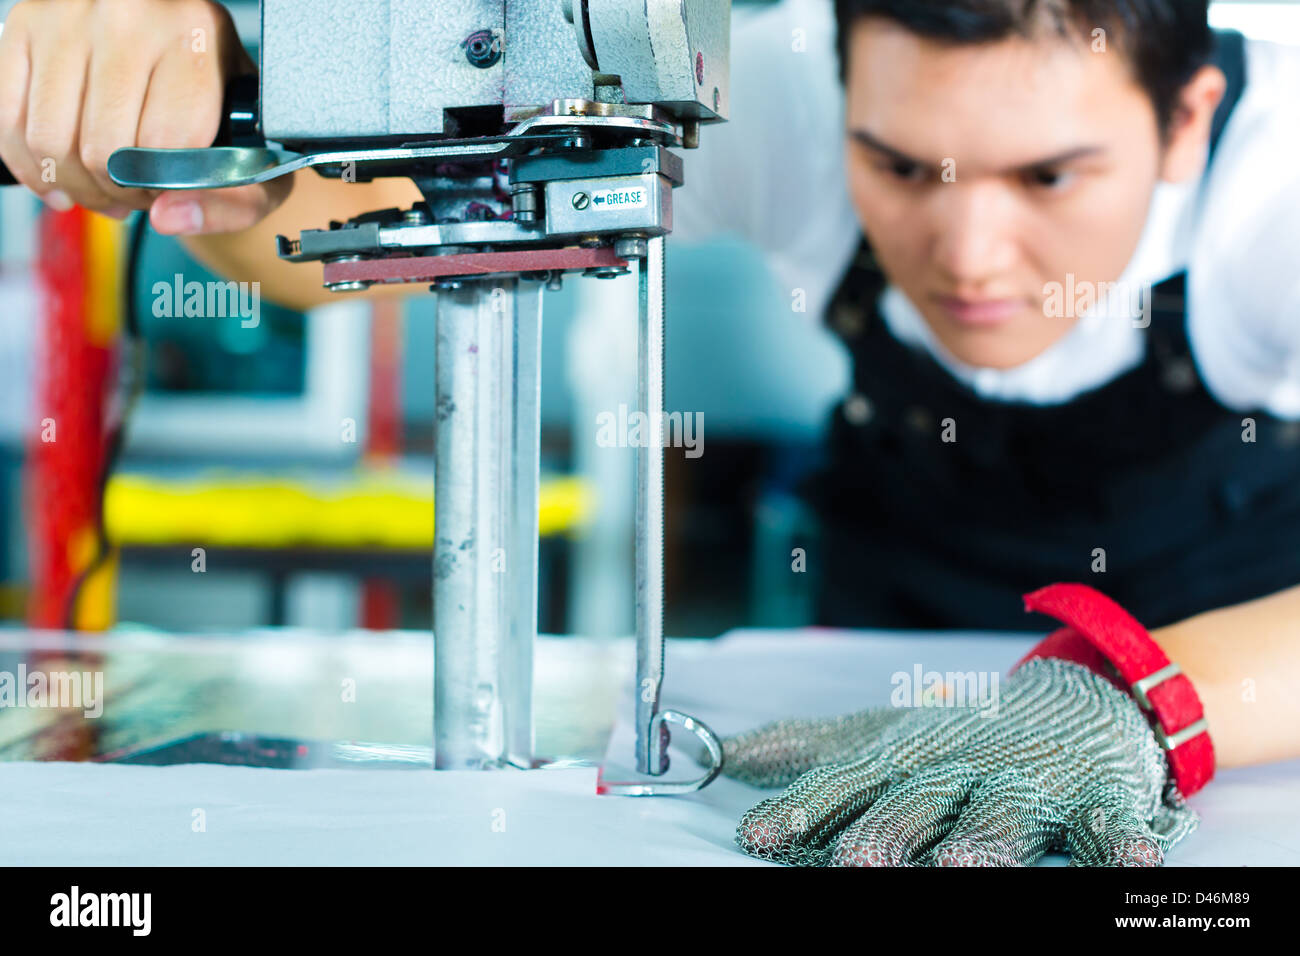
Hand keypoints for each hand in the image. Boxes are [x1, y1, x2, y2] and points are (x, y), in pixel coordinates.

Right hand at [0, 0, 289, 231]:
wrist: (185, 50)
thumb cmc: (221, 105)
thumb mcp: (258, 156)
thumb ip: (233, 202)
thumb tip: (170, 216)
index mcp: (196, 37)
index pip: (167, 144)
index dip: (167, 188)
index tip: (170, 190)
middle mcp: (131, 14)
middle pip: (104, 149)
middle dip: (120, 193)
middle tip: (138, 192)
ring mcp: (71, 15)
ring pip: (52, 141)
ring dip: (77, 186)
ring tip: (106, 185)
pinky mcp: (26, 25)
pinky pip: (9, 119)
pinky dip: (32, 166)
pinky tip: (62, 179)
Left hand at [722, 657, 1198, 865]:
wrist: (1075, 701)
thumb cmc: (963, 739)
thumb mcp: (882, 740)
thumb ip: (811, 755)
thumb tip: (726, 759)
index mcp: (908, 756)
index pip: (848, 781)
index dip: (806, 808)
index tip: (760, 836)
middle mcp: (963, 766)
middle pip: (920, 800)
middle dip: (889, 828)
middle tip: (859, 860)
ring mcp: (1031, 780)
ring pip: (1007, 812)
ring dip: (989, 836)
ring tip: (967, 861)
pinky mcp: (1098, 798)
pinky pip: (1111, 824)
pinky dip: (1121, 842)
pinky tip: (1129, 864)